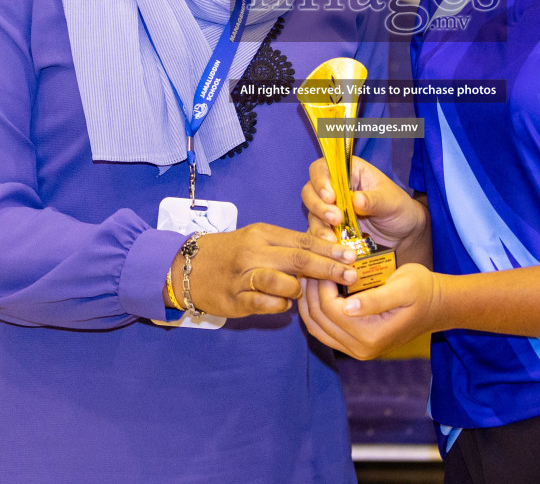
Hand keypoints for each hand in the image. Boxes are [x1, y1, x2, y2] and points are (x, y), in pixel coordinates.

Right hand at [177, 223, 357, 318]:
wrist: (187, 267)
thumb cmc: (232, 252)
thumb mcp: (258, 239)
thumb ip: (288, 245)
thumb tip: (326, 252)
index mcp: (263, 233)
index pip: (303, 239)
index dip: (330, 248)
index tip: (352, 255)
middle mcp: (253, 251)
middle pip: (298, 259)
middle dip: (328, 267)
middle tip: (351, 274)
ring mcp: (242, 276)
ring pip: (280, 281)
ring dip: (299, 289)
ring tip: (303, 292)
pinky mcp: (233, 299)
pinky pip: (264, 304)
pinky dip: (279, 306)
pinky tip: (283, 305)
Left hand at [297, 263, 440, 359]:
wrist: (436, 306)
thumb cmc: (422, 289)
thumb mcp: (403, 288)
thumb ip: (375, 299)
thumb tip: (347, 308)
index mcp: (371, 335)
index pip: (330, 309)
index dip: (321, 283)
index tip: (322, 259)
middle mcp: (360, 349)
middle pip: (319, 319)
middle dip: (310, 290)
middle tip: (309, 264)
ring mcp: (356, 350)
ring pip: (316, 327)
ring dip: (308, 301)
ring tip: (308, 275)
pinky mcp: (354, 345)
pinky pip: (324, 331)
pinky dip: (315, 311)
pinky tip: (315, 290)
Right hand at [301, 156, 426, 251]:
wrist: (403, 235)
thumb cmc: (398, 209)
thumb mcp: (391, 202)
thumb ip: (374, 200)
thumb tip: (356, 200)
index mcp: (348, 172)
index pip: (322, 168)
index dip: (321, 181)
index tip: (330, 197)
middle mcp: (334, 189)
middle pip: (310, 191)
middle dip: (318, 205)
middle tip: (334, 219)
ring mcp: (329, 210)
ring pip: (311, 214)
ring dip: (318, 225)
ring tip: (331, 238)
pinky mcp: (329, 230)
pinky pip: (316, 234)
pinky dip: (320, 241)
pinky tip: (329, 248)